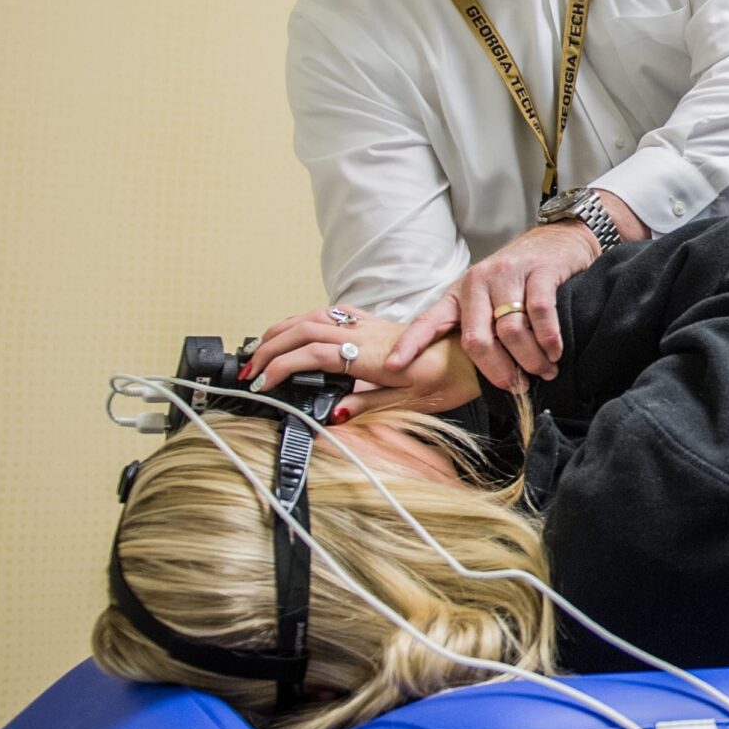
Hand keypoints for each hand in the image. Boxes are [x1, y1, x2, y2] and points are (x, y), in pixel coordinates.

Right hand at [244, 306, 481, 419]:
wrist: (477, 358)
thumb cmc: (450, 381)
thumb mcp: (409, 405)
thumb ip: (366, 406)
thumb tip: (331, 414)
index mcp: (371, 356)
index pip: (313, 354)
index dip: (282, 366)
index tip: (263, 384)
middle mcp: (367, 334)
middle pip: (305, 329)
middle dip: (270, 347)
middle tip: (250, 370)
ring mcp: (370, 326)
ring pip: (316, 316)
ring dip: (284, 330)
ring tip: (262, 350)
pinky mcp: (377, 324)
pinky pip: (335, 314)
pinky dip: (308, 320)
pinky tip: (301, 331)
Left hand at [390, 222, 602, 390]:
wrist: (559, 239)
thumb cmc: (521, 278)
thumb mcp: (488, 297)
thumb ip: (479, 327)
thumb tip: (476, 374)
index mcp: (459, 293)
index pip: (429, 321)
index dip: (410, 345)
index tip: (393, 368)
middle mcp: (478, 282)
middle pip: (476, 338)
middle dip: (496, 371)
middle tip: (515, 387)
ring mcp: (508, 274)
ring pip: (510, 330)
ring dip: (529, 359)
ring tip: (544, 372)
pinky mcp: (539, 271)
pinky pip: (540, 313)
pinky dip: (548, 339)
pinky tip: (554, 352)